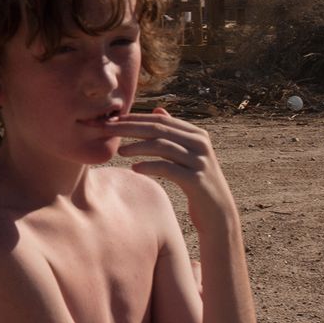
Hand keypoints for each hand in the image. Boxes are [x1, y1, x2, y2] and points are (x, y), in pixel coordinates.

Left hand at [114, 108, 238, 229]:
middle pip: (158, 129)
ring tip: (119, 151)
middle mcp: (200, 144)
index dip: (133, 119)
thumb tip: (157, 110)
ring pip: (162, 146)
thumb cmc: (195, 180)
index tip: (110, 120)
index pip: (159, 120)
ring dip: (137, 147)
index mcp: (196, 134)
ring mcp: (199, 161)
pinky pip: (168, 168)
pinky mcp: (196, 180)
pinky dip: (149, 166)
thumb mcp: (186, 154)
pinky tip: (134, 168)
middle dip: (129, 128)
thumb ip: (174, 132)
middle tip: (106, 129)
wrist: (217, 212)